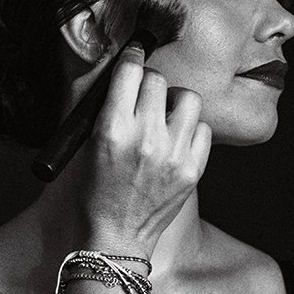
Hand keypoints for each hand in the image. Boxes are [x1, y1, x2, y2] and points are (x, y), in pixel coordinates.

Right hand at [79, 41, 209, 257]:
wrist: (115, 237)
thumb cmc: (96, 192)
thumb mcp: (88, 145)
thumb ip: (108, 108)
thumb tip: (129, 74)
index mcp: (112, 129)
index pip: (130, 71)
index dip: (132, 58)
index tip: (134, 56)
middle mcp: (146, 138)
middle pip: (158, 79)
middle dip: (149, 83)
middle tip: (144, 97)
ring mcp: (173, 154)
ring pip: (188, 98)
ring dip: (175, 103)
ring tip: (164, 119)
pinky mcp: (193, 170)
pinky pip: (204, 129)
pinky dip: (191, 130)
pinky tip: (176, 142)